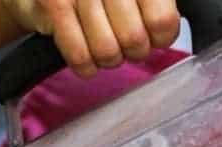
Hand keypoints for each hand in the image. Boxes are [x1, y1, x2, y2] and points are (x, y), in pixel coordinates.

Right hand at [3, 0, 180, 76]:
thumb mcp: (135, 0)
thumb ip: (157, 9)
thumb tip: (167, 32)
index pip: (163, 21)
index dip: (160, 39)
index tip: (152, 37)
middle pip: (134, 40)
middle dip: (131, 51)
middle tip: (122, 41)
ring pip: (107, 51)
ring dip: (106, 58)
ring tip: (101, 43)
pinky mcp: (54, 3)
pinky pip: (80, 56)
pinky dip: (85, 64)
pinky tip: (84, 52)